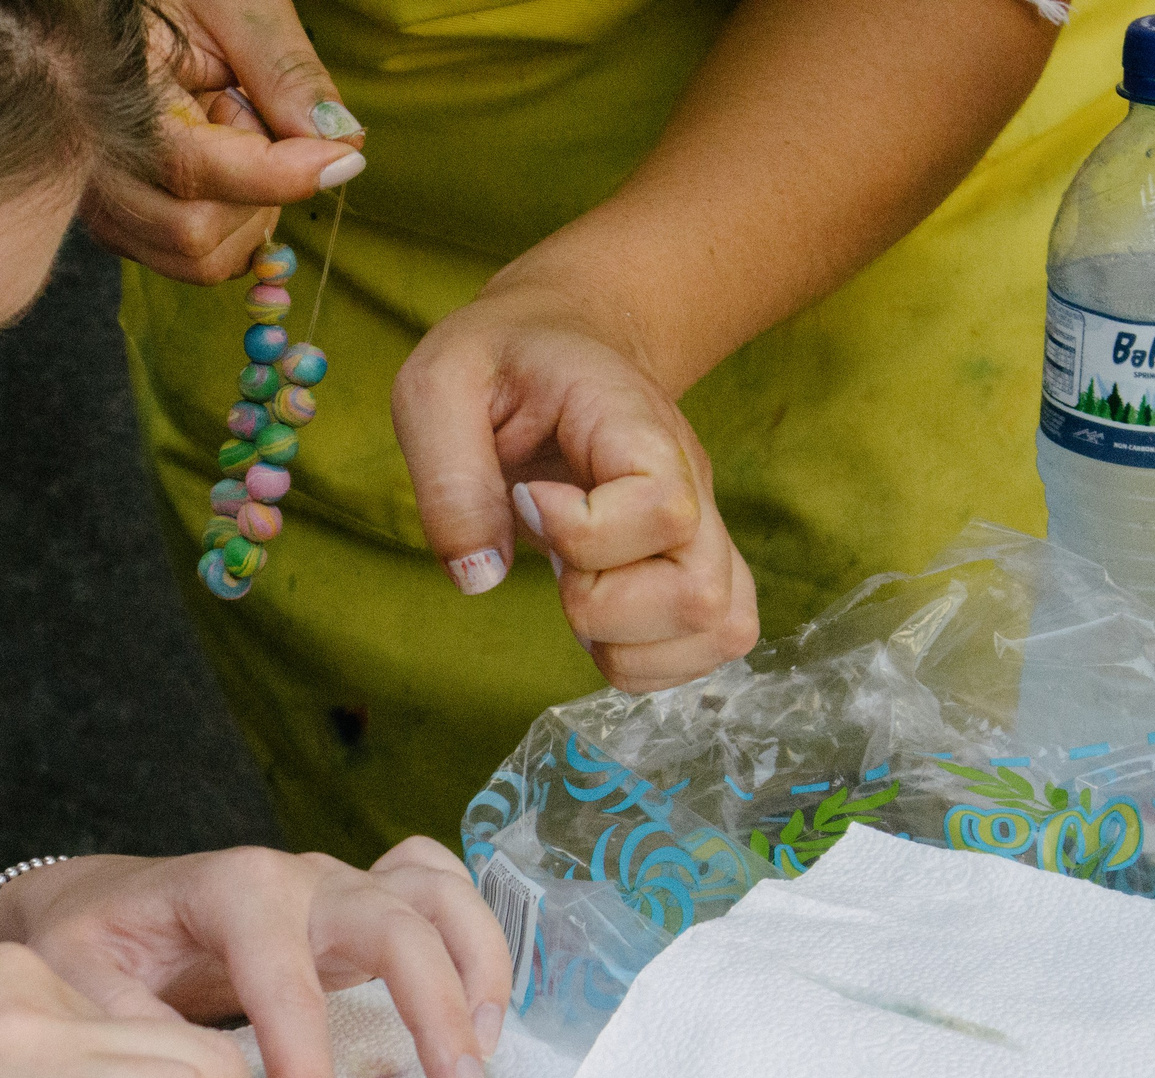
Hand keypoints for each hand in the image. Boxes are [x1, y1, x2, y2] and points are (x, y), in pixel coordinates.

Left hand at [0, 838, 512, 1077]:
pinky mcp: (358, 902)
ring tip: (486, 1057)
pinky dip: (475, 937)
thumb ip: (127, 1032)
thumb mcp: (77, 980)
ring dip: (477, 969)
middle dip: (437, 1013)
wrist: (98, 900)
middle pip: (394, 925)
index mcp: (232, 891)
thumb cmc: (90, 942)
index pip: (288, 990)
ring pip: (436, 896)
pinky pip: (440, 890)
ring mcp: (336, 884)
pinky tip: (483, 1010)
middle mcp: (298, 877)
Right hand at [80, 0, 365, 282]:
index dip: (279, 175)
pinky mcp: (119, 223)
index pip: (194, 171)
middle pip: (194, 234)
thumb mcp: (235, 6)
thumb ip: (283, 71)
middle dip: (255, 194)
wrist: (123, 10)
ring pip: (196, 258)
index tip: (342, 158)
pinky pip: (190, 261)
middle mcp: (89, 165)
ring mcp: (100, 203)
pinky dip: (231, 231)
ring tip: (240, 143)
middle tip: (262, 125)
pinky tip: (230, 175)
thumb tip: (341, 142)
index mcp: (109, 99)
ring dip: (245, 216)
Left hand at [391, 276, 760, 692]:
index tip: (527, 501)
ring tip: (577, 589)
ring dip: (626, 643)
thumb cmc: (500, 364)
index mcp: (636, 425)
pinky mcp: (696, 568)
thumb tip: (480, 576)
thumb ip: (448, 477)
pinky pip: (707, 647)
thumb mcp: (436, 388)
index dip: (582, 533)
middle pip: (702, 593)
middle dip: (602, 607)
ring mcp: (703, 530)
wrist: (564, 339)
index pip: (663, 507)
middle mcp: (692, 481)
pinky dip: (643, 660)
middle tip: (555, 562)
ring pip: (719, 630)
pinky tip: (598, 619)